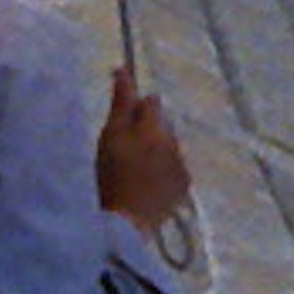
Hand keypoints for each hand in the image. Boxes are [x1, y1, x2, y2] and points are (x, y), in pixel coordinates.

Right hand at [93, 72, 190, 234]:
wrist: (126, 225)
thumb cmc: (112, 177)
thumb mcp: (109, 136)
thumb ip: (120, 101)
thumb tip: (122, 69)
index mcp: (155, 127)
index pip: (151, 102)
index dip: (136, 111)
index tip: (122, 128)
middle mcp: (174, 141)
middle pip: (161, 124)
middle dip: (147, 132)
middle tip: (126, 154)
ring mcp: (182, 165)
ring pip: (169, 146)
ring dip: (157, 152)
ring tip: (136, 173)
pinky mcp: (184, 186)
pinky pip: (175, 168)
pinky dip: (165, 172)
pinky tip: (148, 186)